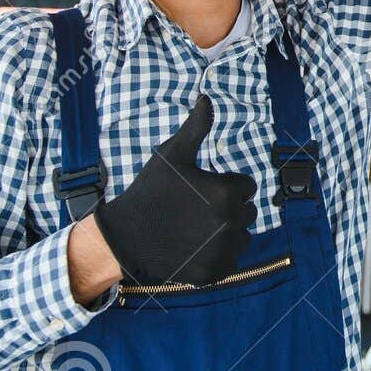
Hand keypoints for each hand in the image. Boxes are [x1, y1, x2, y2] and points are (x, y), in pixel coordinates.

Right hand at [92, 95, 256, 285]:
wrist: (124, 238)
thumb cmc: (150, 192)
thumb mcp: (172, 156)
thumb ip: (196, 127)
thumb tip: (207, 96)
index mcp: (228, 192)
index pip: (245, 186)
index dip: (222, 186)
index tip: (198, 192)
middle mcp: (232, 223)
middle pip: (246, 211)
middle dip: (227, 208)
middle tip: (195, 212)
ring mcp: (224, 251)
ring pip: (242, 237)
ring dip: (227, 233)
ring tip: (195, 230)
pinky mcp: (216, 273)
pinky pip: (231, 260)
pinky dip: (219, 256)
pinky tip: (194, 248)